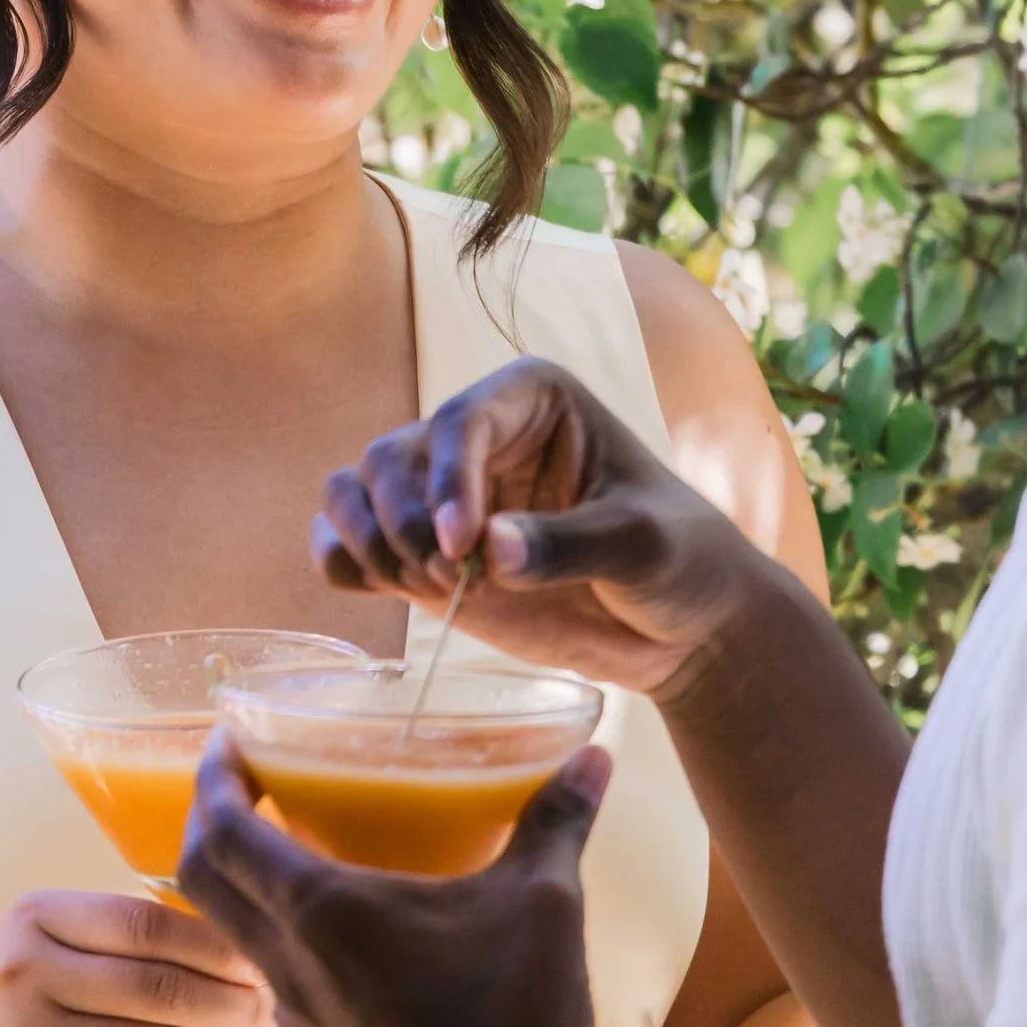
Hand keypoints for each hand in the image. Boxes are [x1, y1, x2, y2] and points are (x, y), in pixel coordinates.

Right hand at [0, 891, 268, 1026]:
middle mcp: (28, 974)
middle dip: (232, 1002)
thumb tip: (230, 945)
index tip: (262, 957)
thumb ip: (114, 937)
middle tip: (268, 1013)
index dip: (217, 943)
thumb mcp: (38, 944)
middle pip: (163, 987)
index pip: (148, 923)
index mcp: (36, 919)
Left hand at [178, 739, 608, 1026]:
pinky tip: (345, 957)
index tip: (227, 738)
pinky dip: (290, 959)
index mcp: (321, 914)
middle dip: (207, 826)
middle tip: (240, 788)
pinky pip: (282, 1002)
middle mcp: (289, 970)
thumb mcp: (545, 903)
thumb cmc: (518, 1022)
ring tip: (296, 864)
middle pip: (201, 885)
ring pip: (241, 947)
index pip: (220, 833)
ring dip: (248, 898)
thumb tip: (595, 755)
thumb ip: (558, 820)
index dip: (211, 778)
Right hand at [310, 357, 778, 702]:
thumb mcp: (644, 546)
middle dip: (402, 519)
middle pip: (392, 456)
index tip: (457, 544)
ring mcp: (444, 496)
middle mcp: (476, 437)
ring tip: (421, 585)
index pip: (460, 421)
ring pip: (357, 491)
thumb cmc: (681, 561)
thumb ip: (570, 544)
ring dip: (370, 539)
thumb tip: (488, 549)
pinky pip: (350, 542)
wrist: (682, 628)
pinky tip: (378, 586)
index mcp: (531, 399)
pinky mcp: (426, 552)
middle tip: (447, 576)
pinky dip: (345, 561)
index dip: (446, 480)